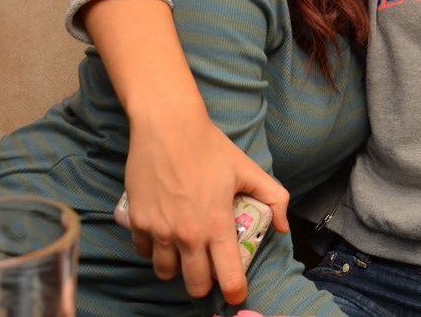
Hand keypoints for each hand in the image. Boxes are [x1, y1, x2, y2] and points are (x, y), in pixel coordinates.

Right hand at [124, 112, 289, 303]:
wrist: (167, 126)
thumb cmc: (210, 147)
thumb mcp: (249, 169)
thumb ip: (275, 198)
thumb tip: (284, 228)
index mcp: (218, 225)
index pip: (228, 277)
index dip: (235, 291)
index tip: (237, 293)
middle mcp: (188, 235)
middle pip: (195, 285)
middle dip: (205, 284)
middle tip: (209, 271)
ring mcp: (159, 230)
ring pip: (166, 273)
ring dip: (177, 269)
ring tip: (185, 253)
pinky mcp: (137, 222)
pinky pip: (144, 252)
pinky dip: (153, 250)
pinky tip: (163, 236)